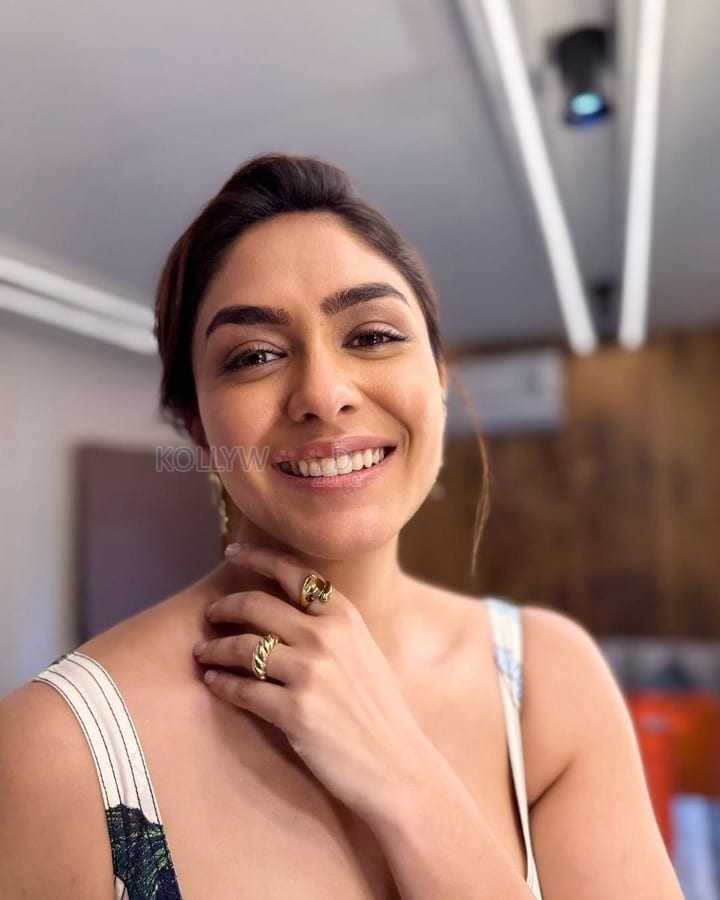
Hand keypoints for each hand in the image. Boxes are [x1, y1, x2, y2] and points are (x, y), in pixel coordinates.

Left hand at [192, 543, 430, 818]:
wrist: (396, 765)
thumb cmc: (378, 709)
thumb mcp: (362, 651)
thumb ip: (329, 627)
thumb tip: (284, 609)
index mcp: (345, 616)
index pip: (293, 572)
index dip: (257, 557)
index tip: (233, 553)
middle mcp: (326, 636)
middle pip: (258, 604)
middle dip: (225, 606)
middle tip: (211, 613)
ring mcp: (309, 673)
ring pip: (243, 646)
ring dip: (215, 647)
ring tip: (203, 651)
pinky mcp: (294, 711)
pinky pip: (242, 689)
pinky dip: (221, 683)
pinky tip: (214, 682)